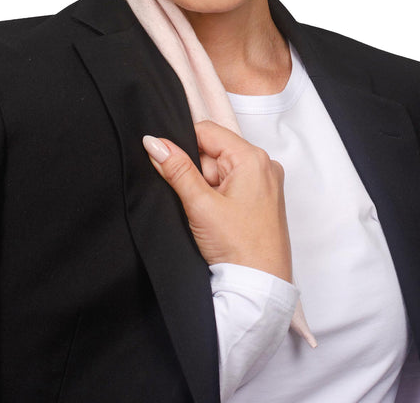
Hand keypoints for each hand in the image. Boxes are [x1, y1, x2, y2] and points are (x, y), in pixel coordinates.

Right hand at [143, 121, 291, 282]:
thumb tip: (154, 142)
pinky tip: (217, 217)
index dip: (183, 145)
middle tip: (196, 201)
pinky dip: (218, 195)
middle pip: (214, 151)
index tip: (169, 166)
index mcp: (253, 158)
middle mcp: (264, 164)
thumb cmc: (239, 248)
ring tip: (208, 214)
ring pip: (220, 169)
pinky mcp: (262, 198)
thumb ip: (176, 170)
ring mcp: (265, 182)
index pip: (208, 132)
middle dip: (197, 172)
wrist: (260, 287)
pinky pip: (232, 183)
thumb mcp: (200, 205)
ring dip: (207, 186)